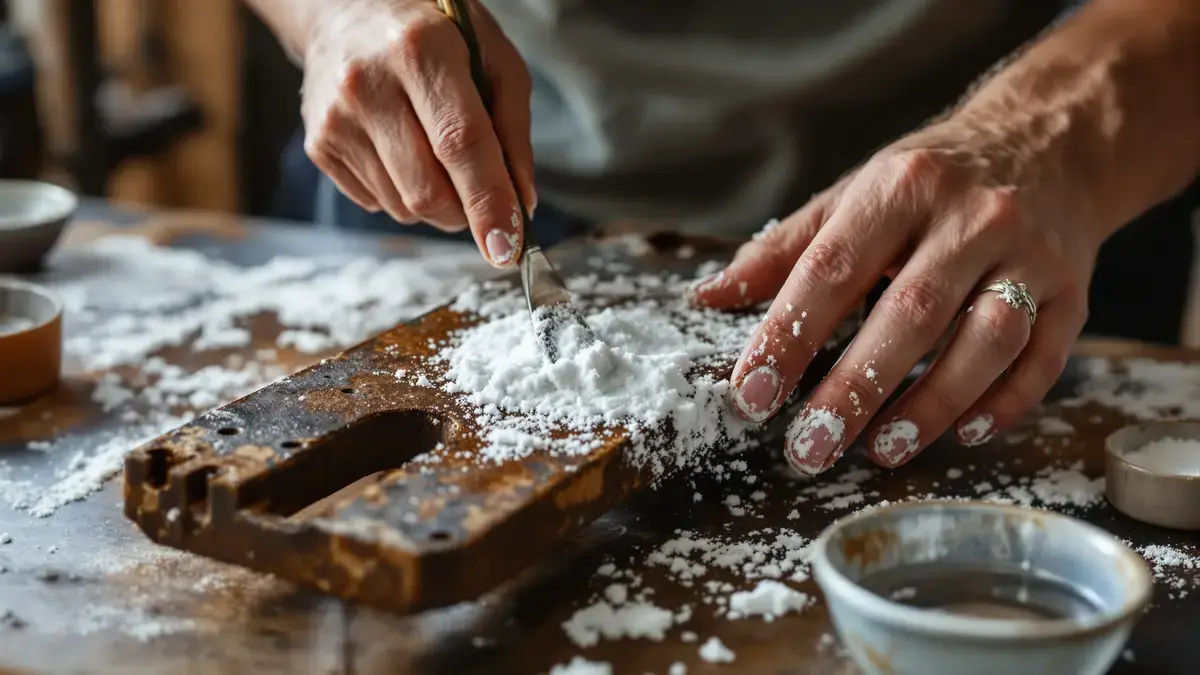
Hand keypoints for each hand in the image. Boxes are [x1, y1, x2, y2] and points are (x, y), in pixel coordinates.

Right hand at [301, 0, 534, 266]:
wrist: (345, 7)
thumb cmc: (435, 30)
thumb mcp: (492, 56)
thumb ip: (513, 129)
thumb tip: (522, 204)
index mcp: (420, 50)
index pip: (460, 144)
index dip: (488, 203)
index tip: (508, 248)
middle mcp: (368, 85)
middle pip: (427, 191)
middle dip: (466, 212)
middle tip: (482, 192)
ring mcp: (335, 119)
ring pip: (403, 207)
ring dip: (436, 203)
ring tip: (436, 151)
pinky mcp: (318, 145)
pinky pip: (377, 203)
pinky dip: (403, 193)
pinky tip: (403, 148)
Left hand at [689, 115, 1102, 474]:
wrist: (1048, 141)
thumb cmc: (931, 179)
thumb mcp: (854, 193)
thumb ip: (782, 250)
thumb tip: (707, 297)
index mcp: (901, 186)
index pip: (833, 268)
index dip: (789, 335)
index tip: (752, 393)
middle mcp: (972, 216)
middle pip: (911, 312)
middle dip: (855, 388)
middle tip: (809, 447)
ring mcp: (1031, 254)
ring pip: (986, 339)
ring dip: (932, 403)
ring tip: (880, 451)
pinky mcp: (1075, 291)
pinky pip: (1044, 357)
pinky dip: (1004, 402)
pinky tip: (963, 434)